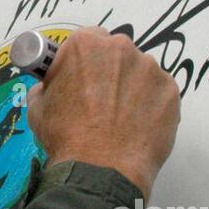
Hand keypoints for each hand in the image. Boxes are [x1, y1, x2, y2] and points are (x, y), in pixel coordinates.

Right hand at [25, 27, 180, 201]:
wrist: (100, 168)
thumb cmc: (65, 136)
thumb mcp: (38, 107)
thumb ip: (47, 86)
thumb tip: (54, 86)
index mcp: (85, 45)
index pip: (88, 39)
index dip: (84, 60)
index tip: (83, 77)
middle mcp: (121, 48)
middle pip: (117, 52)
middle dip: (110, 71)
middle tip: (101, 101)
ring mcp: (150, 69)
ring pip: (140, 72)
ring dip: (132, 87)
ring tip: (122, 118)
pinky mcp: (171, 91)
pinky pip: (158, 92)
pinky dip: (151, 105)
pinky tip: (139, 126)